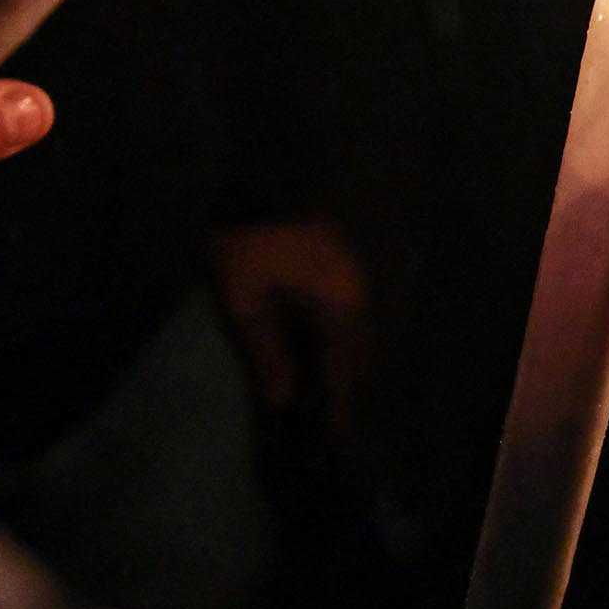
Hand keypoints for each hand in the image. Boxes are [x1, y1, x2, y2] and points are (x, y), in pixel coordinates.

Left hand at [208, 218, 370, 432]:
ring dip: (346, 356)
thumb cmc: (253, 238)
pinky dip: (341, 334)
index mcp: (337, 305)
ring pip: (360, 328)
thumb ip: (265, 348)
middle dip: (349, 381)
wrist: (268, 173)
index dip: (341, 403)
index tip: (338, 435)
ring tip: (324, 382)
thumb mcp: (245, 296)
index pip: (345, 367)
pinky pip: (352, 310)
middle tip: (328, 411)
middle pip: (362, 349)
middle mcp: (356, 293)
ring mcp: (355, 274)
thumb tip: (283, 398)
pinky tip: (319, 341)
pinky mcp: (344, 262)